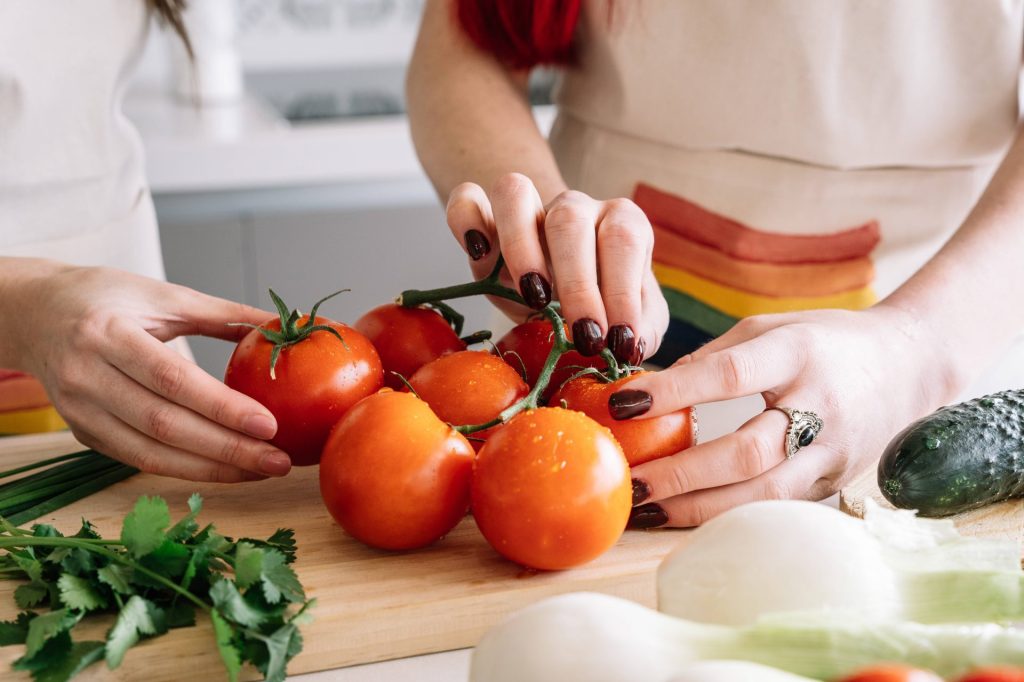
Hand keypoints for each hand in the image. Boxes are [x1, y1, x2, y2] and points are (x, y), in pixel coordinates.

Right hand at [7, 264, 291, 481]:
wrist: (34, 314)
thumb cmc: (105, 297)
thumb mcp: (163, 294)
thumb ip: (224, 315)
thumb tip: (283, 326)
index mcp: (107, 333)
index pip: (172, 379)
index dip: (222, 407)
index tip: (269, 425)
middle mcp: (86, 376)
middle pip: (164, 425)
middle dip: (227, 449)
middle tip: (279, 460)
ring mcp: (80, 411)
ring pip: (151, 453)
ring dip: (212, 469)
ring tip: (262, 469)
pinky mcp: (83, 433)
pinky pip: (139, 460)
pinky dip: (186, 468)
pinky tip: (226, 469)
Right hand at [445, 173, 668, 363]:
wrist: (562, 295)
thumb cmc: (602, 308)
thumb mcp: (629, 322)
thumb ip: (641, 329)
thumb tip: (630, 344)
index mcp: (621, 222)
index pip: (624, 241)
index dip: (623, 292)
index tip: (619, 341)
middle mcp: (575, 205)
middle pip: (570, 219)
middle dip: (578, 284)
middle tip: (582, 336)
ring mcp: (528, 206)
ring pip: (514, 192)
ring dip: (520, 245)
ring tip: (531, 295)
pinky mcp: (484, 217)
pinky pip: (467, 198)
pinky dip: (466, 219)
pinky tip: (477, 253)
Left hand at [615, 305, 962, 527]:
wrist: (908, 365)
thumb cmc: (824, 341)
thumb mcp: (772, 327)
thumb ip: (715, 357)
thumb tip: (651, 390)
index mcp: (799, 353)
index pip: (731, 375)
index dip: (674, 392)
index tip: (621, 403)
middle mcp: (821, 405)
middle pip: (747, 452)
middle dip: (681, 473)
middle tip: (629, 482)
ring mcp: (833, 452)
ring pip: (763, 495)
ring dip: (697, 509)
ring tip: (644, 510)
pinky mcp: (834, 484)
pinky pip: (775, 507)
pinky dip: (725, 514)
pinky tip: (683, 516)